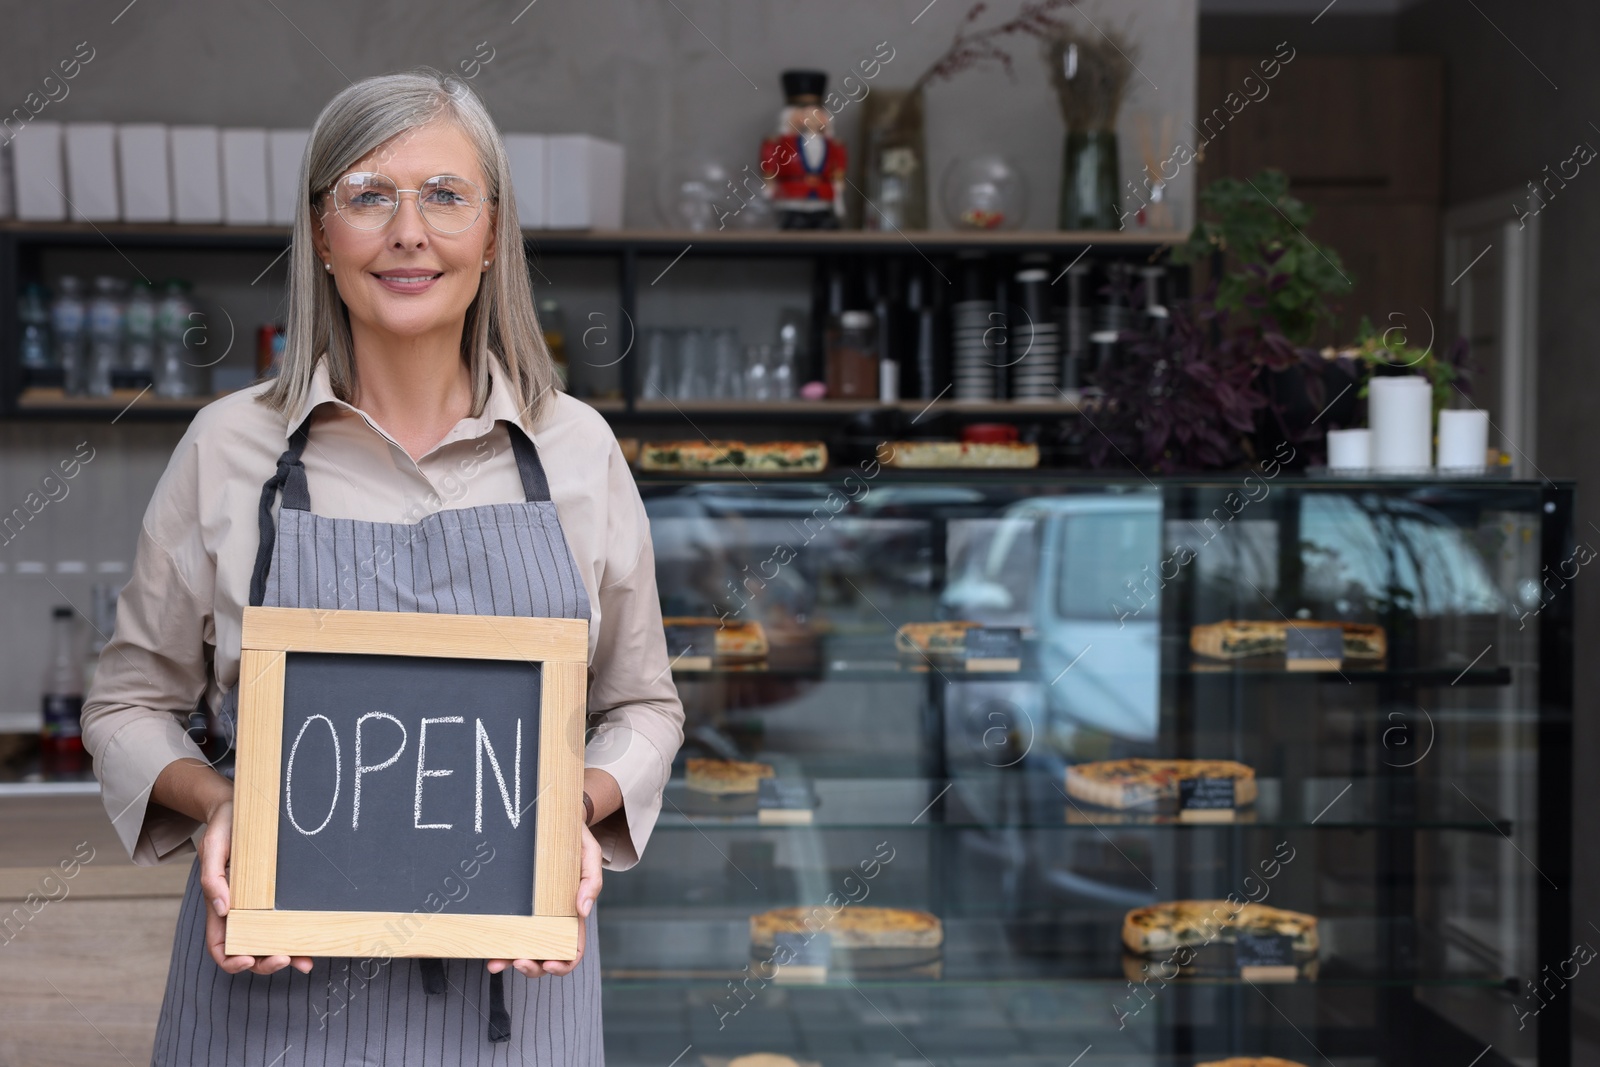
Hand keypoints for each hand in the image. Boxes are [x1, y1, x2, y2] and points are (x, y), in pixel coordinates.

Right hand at [200, 797, 313, 975]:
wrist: (241, 809)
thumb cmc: (224, 828)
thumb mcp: (212, 847)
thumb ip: (212, 878)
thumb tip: (223, 908)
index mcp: (220, 905)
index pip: (220, 945)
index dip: (231, 961)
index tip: (248, 960)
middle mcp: (240, 911)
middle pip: (248, 950)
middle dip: (265, 963)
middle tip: (285, 959)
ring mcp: (259, 905)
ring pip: (270, 941)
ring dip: (287, 955)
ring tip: (306, 961)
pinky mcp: (277, 895)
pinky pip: (286, 920)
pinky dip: (297, 935)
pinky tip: (312, 941)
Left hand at [486, 822, 601, 978]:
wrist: (552, 820)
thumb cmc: (574, 838)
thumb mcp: (589, 854)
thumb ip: (592, 880)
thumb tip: (583, 910)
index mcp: (572, 913)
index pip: (573, 948)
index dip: (565, 963)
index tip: (552, 965)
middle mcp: (551, 920)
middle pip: (546, 956)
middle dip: (533, 968)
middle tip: (520, 962)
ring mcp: (531, 915)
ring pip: (522, 949)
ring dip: (509, 962)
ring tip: (496, 963)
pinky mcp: (514, 906)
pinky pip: (506, 931)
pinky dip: (497, 944)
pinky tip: (487, 950)